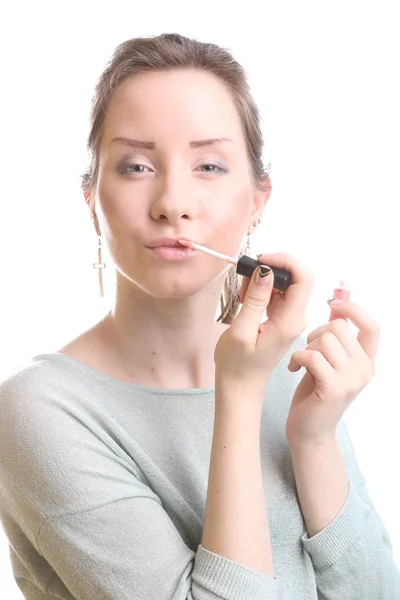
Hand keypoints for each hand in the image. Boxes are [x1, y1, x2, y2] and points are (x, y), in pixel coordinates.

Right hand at [214, 252, 313, 396]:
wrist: (241, 386)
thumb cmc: (237, 364)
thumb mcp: (241, 330)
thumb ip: (255, 299)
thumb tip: (266, 271)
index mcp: (290, 321)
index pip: (303, 278)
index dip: (285, 261)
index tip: (261, 260)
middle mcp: (295, 317)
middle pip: (295, 278)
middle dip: (270, 269)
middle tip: (245, 281)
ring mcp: (290, 318)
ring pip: (283, 284)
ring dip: (262, 281)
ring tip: (242, 297)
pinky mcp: (282, 318)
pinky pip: (276, 294)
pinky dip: (260, 291)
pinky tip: (245, 302)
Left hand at [285, 300, 379, 446]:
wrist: (309, 431)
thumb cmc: (315, 394)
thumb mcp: (330, 362)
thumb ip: (337, 340)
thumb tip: (336, 306)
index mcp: (366, 361)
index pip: (372, 325)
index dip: (353, 309)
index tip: (333, 303)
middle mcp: (365, 369)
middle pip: (339, 327)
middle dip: (315, 333)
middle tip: (306, 350)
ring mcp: (351, 380)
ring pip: (324, 340)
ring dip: (305, 348)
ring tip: (300, 363)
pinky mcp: (334, 388)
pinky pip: (312, 356)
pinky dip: (296, 358)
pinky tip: (293, 369)